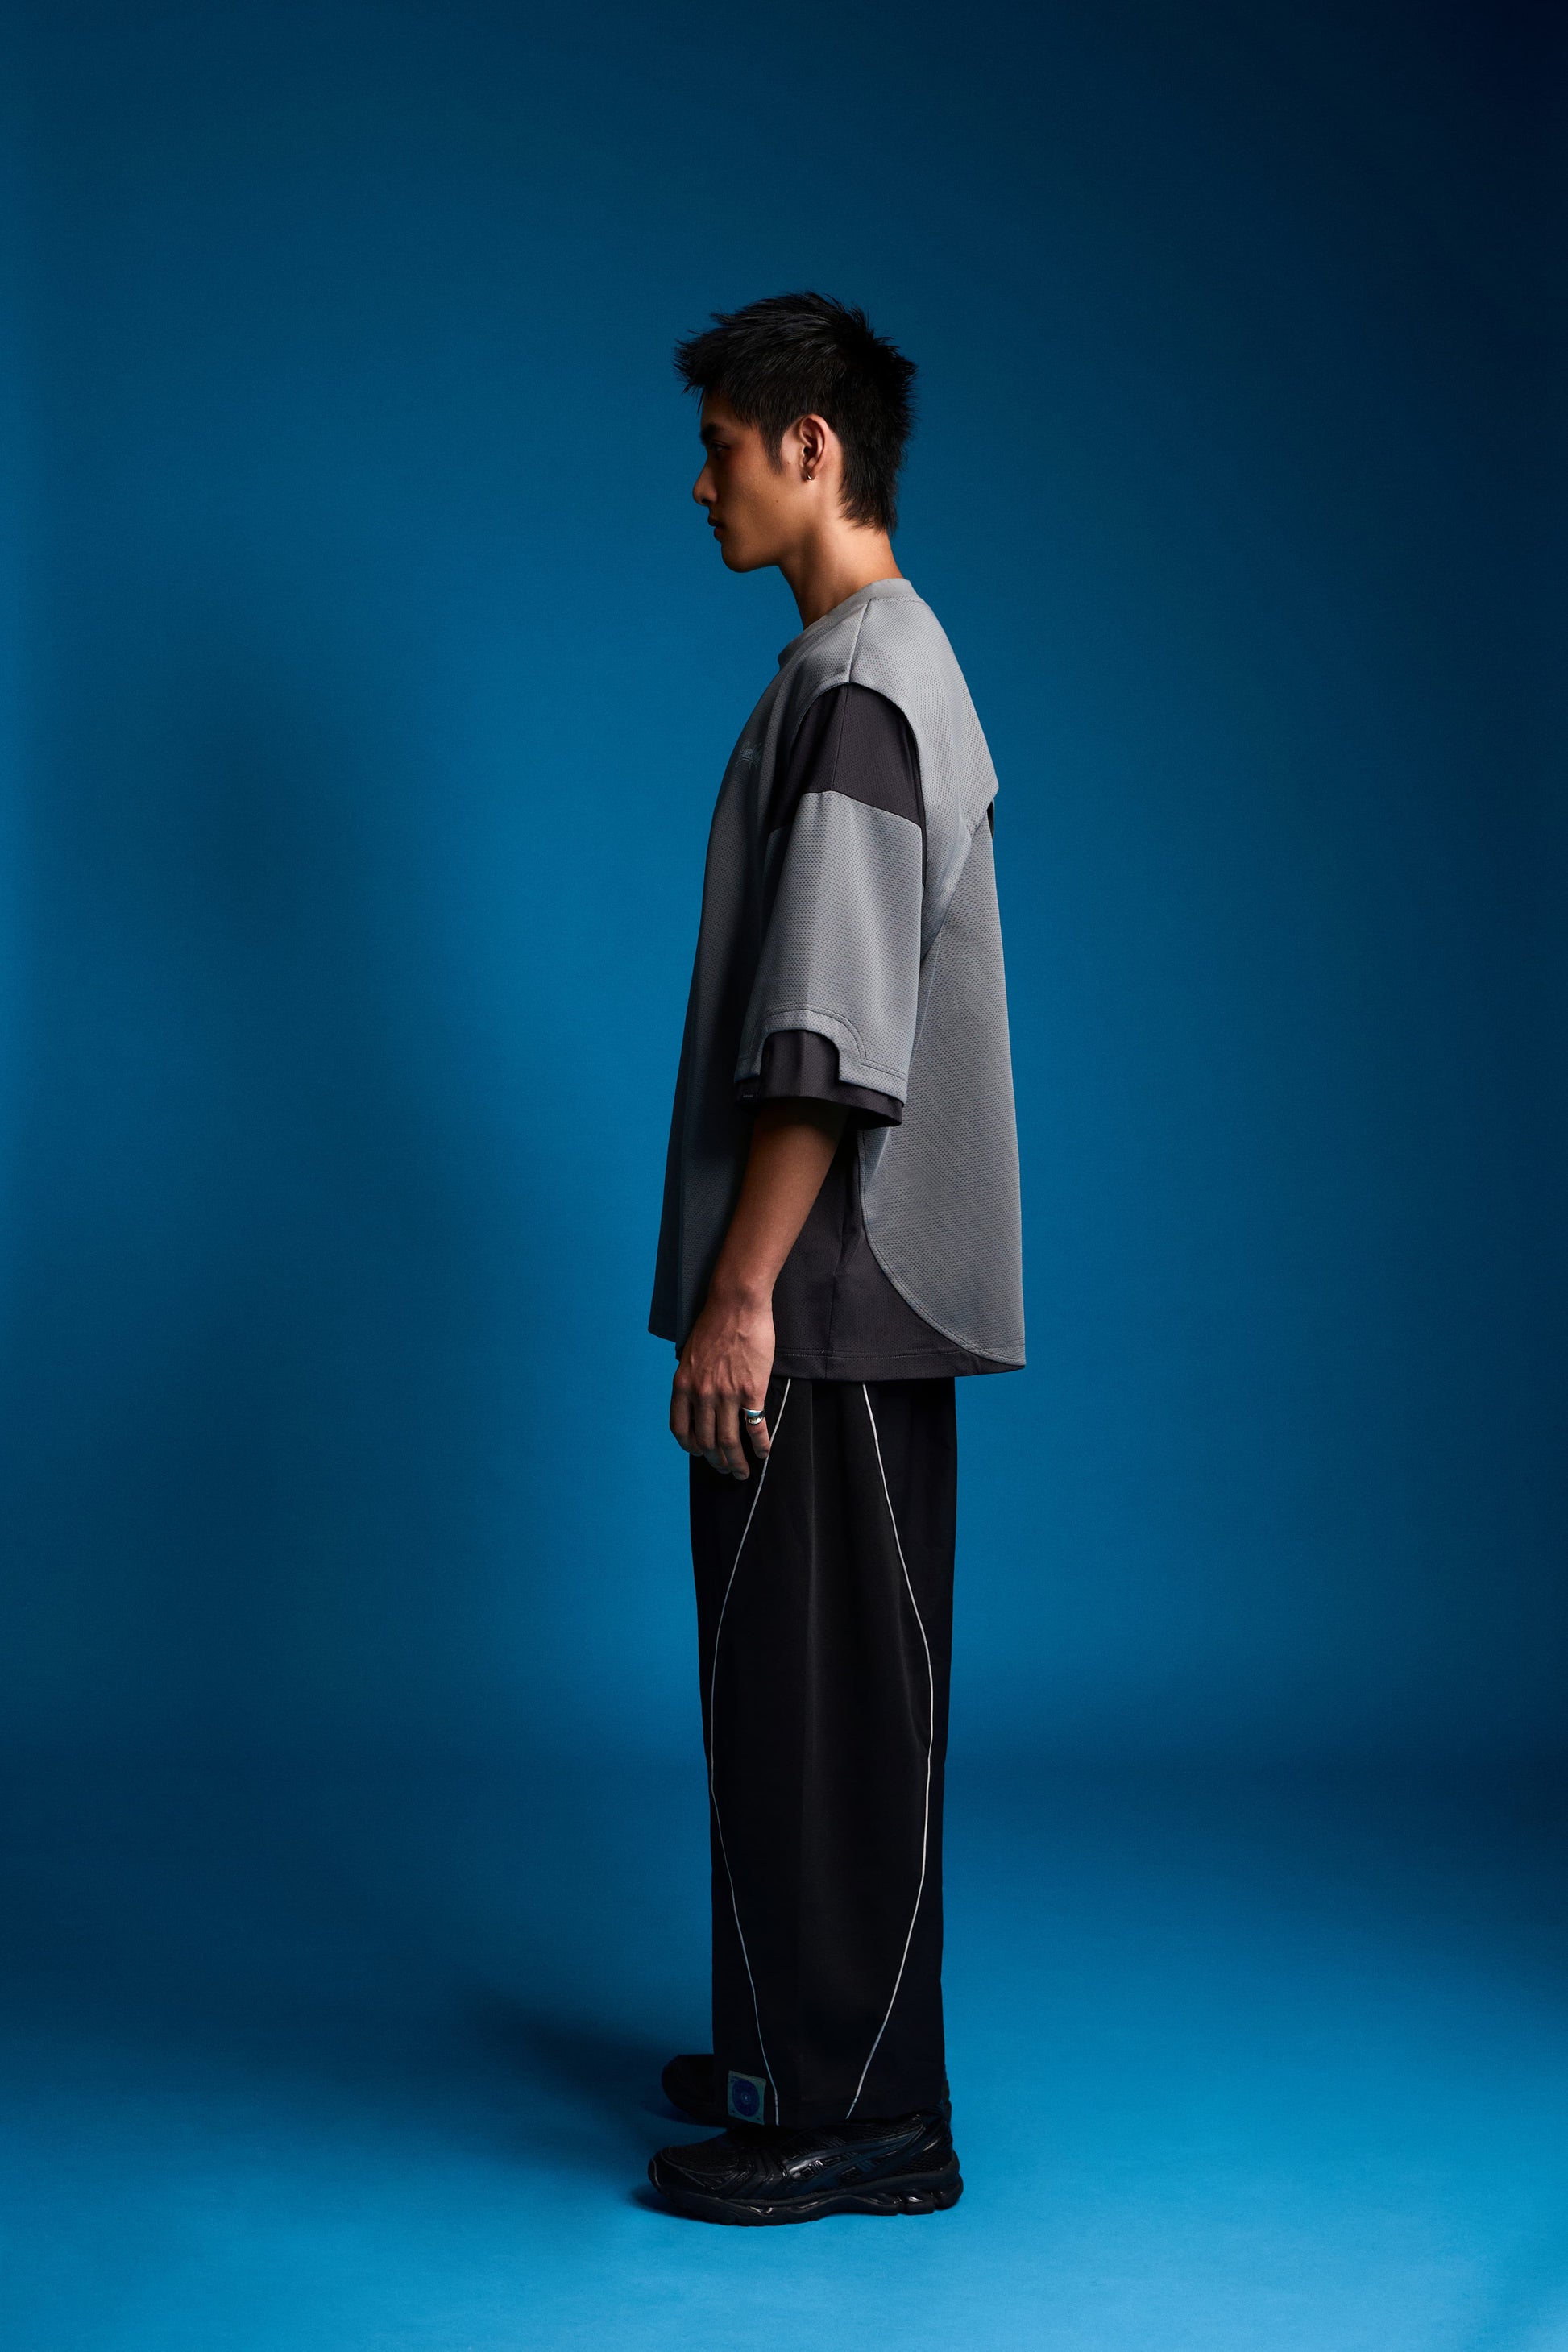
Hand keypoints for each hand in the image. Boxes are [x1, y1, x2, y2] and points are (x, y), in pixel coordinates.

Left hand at [670, 1287, 774, 1477]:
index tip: (699, 1453)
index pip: (680, 1429)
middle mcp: (701, 1394)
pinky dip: (760, 1446)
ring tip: (743, 1472)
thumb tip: (698, 1398)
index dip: (690, 1447)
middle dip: (717, 1462)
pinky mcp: (751, 1391)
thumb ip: (692, 1379)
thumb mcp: (690, 1353)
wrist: (736, 1304)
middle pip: (707, 1441)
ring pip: (729, 1442)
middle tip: (727, 1470)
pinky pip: (755, 1427)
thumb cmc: (715, 1324)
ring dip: (737, 1462)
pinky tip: (763, 1453)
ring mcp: (726, 1394)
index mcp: (683, 1385)